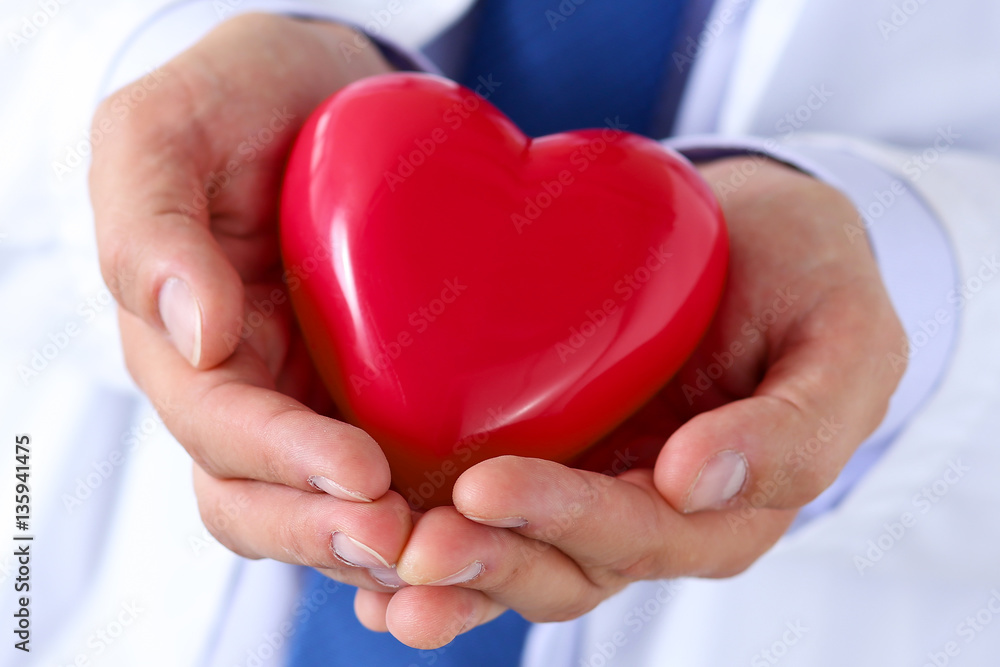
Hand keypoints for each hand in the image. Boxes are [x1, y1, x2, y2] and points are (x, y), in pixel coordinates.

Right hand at [91, 14, 412, 588]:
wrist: (322, 90)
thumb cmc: (237, 97)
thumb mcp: (167, 127)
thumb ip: (153, 223)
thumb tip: (196, 336)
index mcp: (182, 342)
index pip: (218, 428)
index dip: (282, 462)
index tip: (361, 476)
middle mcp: (242, 388)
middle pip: (260, 497)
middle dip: (327, 530)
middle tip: (410, 540)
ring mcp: (307, 396)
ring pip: (323, 506)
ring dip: (379, 542)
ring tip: (451, 550)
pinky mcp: (374, 391)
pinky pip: (393, 469)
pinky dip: (424, 508)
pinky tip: (480, 522)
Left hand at [352, 157, 906, 646]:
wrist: (760, 234)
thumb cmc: (811, 280)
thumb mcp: (843, 340)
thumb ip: (797, 426)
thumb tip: (700, 484)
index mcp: (724, 507)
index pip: (642, 535)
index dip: (567, 521)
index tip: (489, 487)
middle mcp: (647, 513)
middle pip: (563, 566)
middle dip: (488, 561)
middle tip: (412, 549)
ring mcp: (590, 486)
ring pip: (512, 553)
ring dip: (442, 568)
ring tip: (368, 561)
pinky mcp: (544, 448)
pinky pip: (482, 506)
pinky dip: (425, 527)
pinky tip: (356, 531)